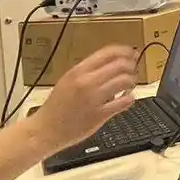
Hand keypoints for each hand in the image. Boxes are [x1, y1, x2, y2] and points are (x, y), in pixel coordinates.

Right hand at [20, 45, 138, 155]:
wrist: (46, 129)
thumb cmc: (57, 106)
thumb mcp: (67, 81)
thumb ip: (87, 71)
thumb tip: (110, 64)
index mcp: (77, 71)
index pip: (108, 53)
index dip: (124, 50)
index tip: (132, 52)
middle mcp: (86, 82)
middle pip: (120, 65)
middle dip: (131, 66)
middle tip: (133, 70)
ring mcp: (94, 99)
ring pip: (124, 81)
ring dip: (131, 81)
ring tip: (129, 85)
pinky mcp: (100, 115)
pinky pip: (123, 102)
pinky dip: (129, 98)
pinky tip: (127, 99)